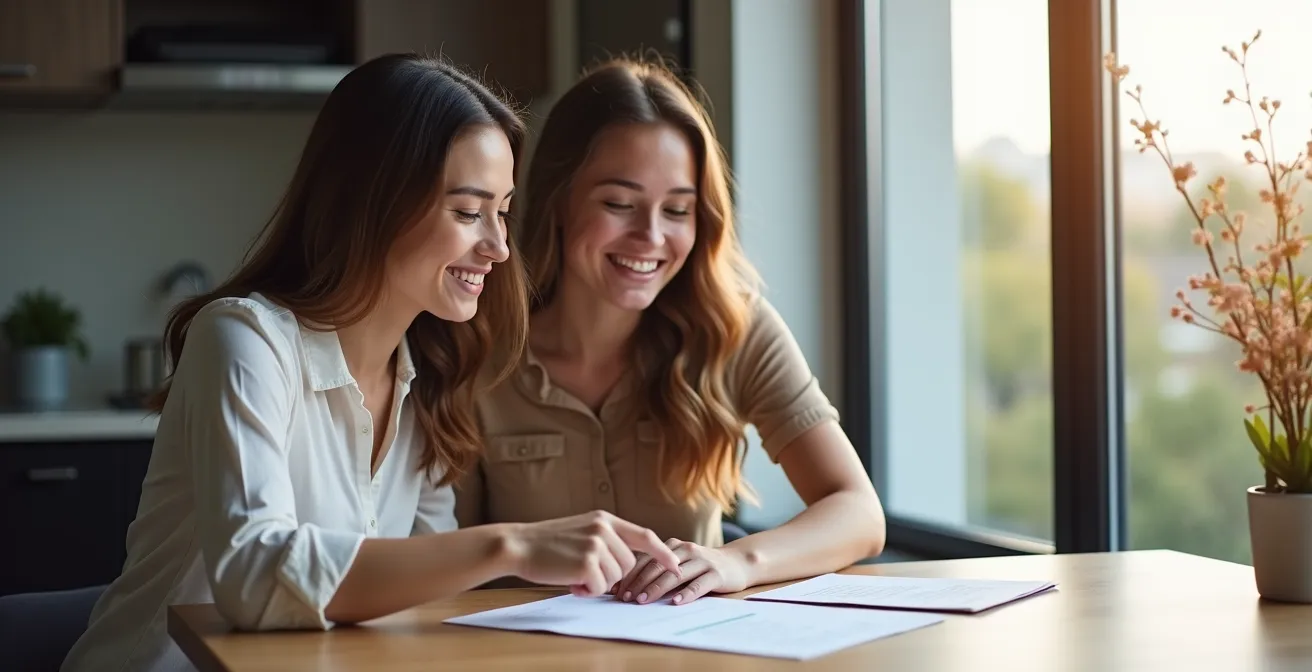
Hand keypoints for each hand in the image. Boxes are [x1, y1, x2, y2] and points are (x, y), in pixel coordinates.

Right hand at [504, 511, 681, 596]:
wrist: (518, 545)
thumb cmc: (547, 544)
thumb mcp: (581, 531)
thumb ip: (605, 540)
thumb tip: (626, 564)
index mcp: (605, 519)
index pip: (644, 535)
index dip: (662, 552)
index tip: (676, 565)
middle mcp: (604, 528)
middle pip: (629, 564)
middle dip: (612, 576)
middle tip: (584, 573)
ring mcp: (596, 544)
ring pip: (616, 578)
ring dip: (596, 584)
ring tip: (574, 574)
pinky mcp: (587, 561)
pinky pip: (600, 587)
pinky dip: (586, 590)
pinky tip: (569, 581)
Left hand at [612, 538, 750, 605]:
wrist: (738, 563)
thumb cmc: (702, 567)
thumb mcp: (679, 564)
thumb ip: (658, 571)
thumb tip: (626, 588)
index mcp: (673, 546)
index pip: (646, 559)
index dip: (629, 575)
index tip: (616, 591)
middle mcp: (686, 550)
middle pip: (657, 566)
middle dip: (639, 582)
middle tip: (625, 598)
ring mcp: (702, 560)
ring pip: (675, 574)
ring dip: (657, 588)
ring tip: (643, 600)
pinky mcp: (716, 573)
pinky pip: (699, 584)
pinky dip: (686, 593)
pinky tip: (675, 602)